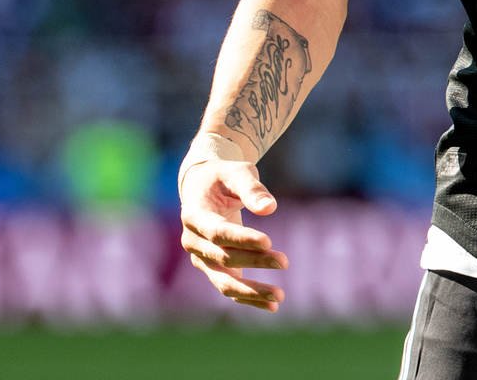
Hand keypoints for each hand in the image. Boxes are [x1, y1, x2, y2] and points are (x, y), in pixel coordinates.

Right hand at [179, 157, 287, 311]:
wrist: (204, 187)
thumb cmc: (223, 176)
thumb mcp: (236, 172)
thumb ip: (251, 188)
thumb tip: (270, 208)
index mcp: (193, 215)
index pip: (217, 232)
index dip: (242, 239)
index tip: (269, 241)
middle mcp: (192, 241)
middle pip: (223, 257)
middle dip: (254, 261)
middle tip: (284, 261)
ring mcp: (201, 258)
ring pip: (224, 281)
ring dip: (251, 291)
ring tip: (279, 296)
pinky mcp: (214, 268)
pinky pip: (230, 287)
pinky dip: (249, 298)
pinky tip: (273, 305)